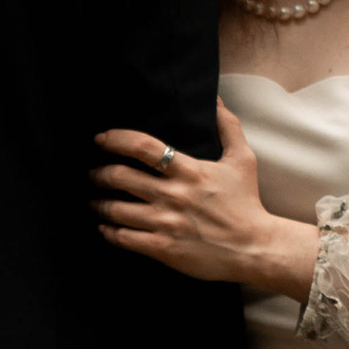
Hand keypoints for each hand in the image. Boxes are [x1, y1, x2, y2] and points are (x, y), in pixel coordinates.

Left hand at [94, 101, 317, 295]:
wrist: (256, 248)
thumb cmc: (247, 203)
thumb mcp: (242, 159)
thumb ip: (228, 126)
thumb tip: (215, 99)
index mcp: (190, 170)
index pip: (143, 147)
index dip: (116, 139)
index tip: (100, 139)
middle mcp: (174, 195)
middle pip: (121, 177)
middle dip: (99, 173)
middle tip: (92, 173)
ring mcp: (166, 223)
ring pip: (117, 210)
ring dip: (98, 204)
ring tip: (93, 201)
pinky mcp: (163, 249)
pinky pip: (125, 238)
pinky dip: (109, 232)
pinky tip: (105, 228)